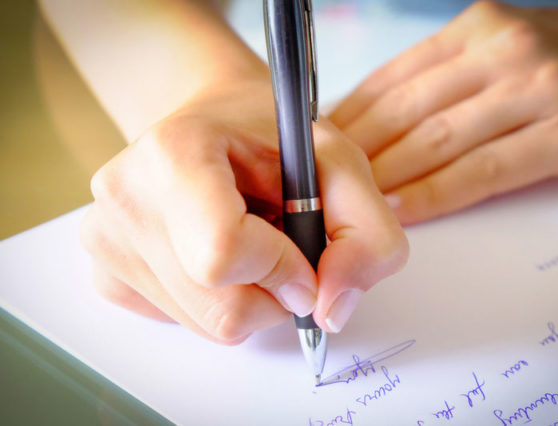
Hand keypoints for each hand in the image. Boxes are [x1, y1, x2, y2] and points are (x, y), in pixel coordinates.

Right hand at [80, 80, 407, 343]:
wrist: (216, 119)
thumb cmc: (272, 137)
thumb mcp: (343, 168)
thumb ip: (368, 239)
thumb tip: (331, 311)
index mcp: (174, 152)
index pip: (224, 255)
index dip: (283, 269)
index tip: (303, 253)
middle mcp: (124, 197)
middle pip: (221, 309)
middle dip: (275, 293)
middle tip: (281, 247)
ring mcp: (105, 239)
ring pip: (205, 325)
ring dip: (250, 296)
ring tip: (249, 240)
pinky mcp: (105, 272)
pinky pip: (182, 322)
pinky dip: (217, 300)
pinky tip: (216, 252)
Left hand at [331, 1, 557, 223]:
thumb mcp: (506, 50)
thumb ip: (449, 78)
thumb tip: (383, 118)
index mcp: (480, 28)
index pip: (393, 76)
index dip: (349, 116)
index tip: (319, 145)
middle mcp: (503, 50)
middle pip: (406, 109)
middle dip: (357, 152)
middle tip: (322, 183)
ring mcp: (537, 90)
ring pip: (436, 141)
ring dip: (386, 177)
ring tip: (351, 203)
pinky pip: (482, 172)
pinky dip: (435, 194)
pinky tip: (402, 211)